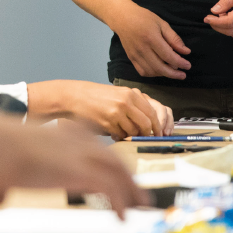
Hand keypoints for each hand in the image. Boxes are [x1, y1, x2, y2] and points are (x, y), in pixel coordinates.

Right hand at [0, 117, 145, 212]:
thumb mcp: (2, 166)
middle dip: (126, 175)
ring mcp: (81, 155)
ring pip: (119, 171)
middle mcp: (75, 142)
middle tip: (136, 191)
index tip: (112, 172)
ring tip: (141, 205)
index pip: (93, 145)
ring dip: (132, 189)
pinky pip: (113, 188)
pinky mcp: (83, 171)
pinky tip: (123, 216)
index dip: (106, 160)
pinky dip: (121, 202)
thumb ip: (2, 183)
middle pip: (112, 157)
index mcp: (60, 136)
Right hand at [33, 81, 174, 138]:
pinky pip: (120, 135)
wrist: (74, 96)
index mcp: (130, 94)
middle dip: (147, 134)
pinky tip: (112, 132)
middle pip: (146, 124)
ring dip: (130, 135)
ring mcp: (117, 112)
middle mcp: (126, 102)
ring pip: (133, 131)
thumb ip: (133, 106)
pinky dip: (118, 137)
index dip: (157, 126)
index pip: (152, 112)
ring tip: (122, 132)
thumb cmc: (96, 97)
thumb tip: (148, 124)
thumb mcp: (117, 94)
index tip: (158, 133)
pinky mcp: (107, 122)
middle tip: (145, 139)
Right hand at [109, 3, 190, 79]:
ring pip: (151, 72)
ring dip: (164, 74)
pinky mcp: (131, 58)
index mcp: (151, 38)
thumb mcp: (162, 23)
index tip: (188, 65)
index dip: (180, 63)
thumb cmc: (144, 18)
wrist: (122, 18)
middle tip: (183, 74)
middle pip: (160, 67)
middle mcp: (142, 49)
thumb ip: (174, 38)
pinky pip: (142, 72)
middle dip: (174, 74)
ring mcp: (135, 55)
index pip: (168, 56)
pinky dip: (153, 74)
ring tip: (172, 71)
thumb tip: (186, 52)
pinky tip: (160, 70)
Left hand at [205, 0, 232, 37]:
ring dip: (225, 29)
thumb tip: (214, 10)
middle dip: (217, 27)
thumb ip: (228, 0)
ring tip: (220, 17)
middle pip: (231, 31)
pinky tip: (230, 18)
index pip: (228, 22)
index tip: (206, 17)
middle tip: (210, 18)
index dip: (215, 22)